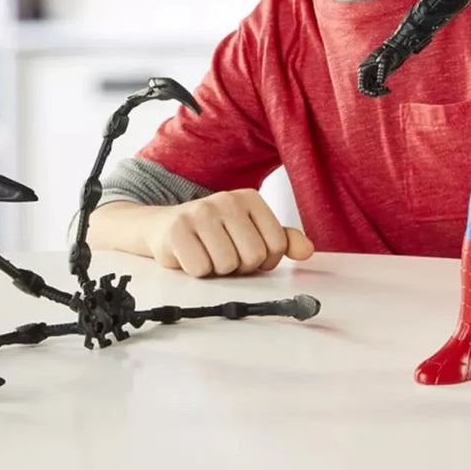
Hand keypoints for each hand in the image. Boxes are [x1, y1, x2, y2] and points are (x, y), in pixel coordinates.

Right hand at [147, 189, 314, 277]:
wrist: (162, 226)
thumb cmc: (213, 233)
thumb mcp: (250, 231)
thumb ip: (283, 240)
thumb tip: (308, 250)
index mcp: (250, 198)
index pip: (277, 245)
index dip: (264, 260)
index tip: (247, 252)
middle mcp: (226, 199)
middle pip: (253, 256)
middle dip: (240, 267)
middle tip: (225, 255)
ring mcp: (200, 213)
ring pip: (227, 264)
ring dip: (218, 270)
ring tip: (207, 254)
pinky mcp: (176, 231)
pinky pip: (201, 269)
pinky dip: (197, 271)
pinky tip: (190, 256)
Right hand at [358, 41, 405, 97]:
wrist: (393, 52)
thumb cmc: (389, 55)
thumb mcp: (386, 62)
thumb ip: (382, 72)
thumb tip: (380, 82)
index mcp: (364, 70)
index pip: (362, 86)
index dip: (367, 92)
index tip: (376, 94)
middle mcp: (365, 74)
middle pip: (367, 89)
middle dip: (375, 92)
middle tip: (385, 91)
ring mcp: (371, 76)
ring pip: (372, 89)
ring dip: (379, 92)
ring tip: (388, 90)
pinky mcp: (376, 78)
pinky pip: (376, 88)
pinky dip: (381, 90)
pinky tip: (388, 89)